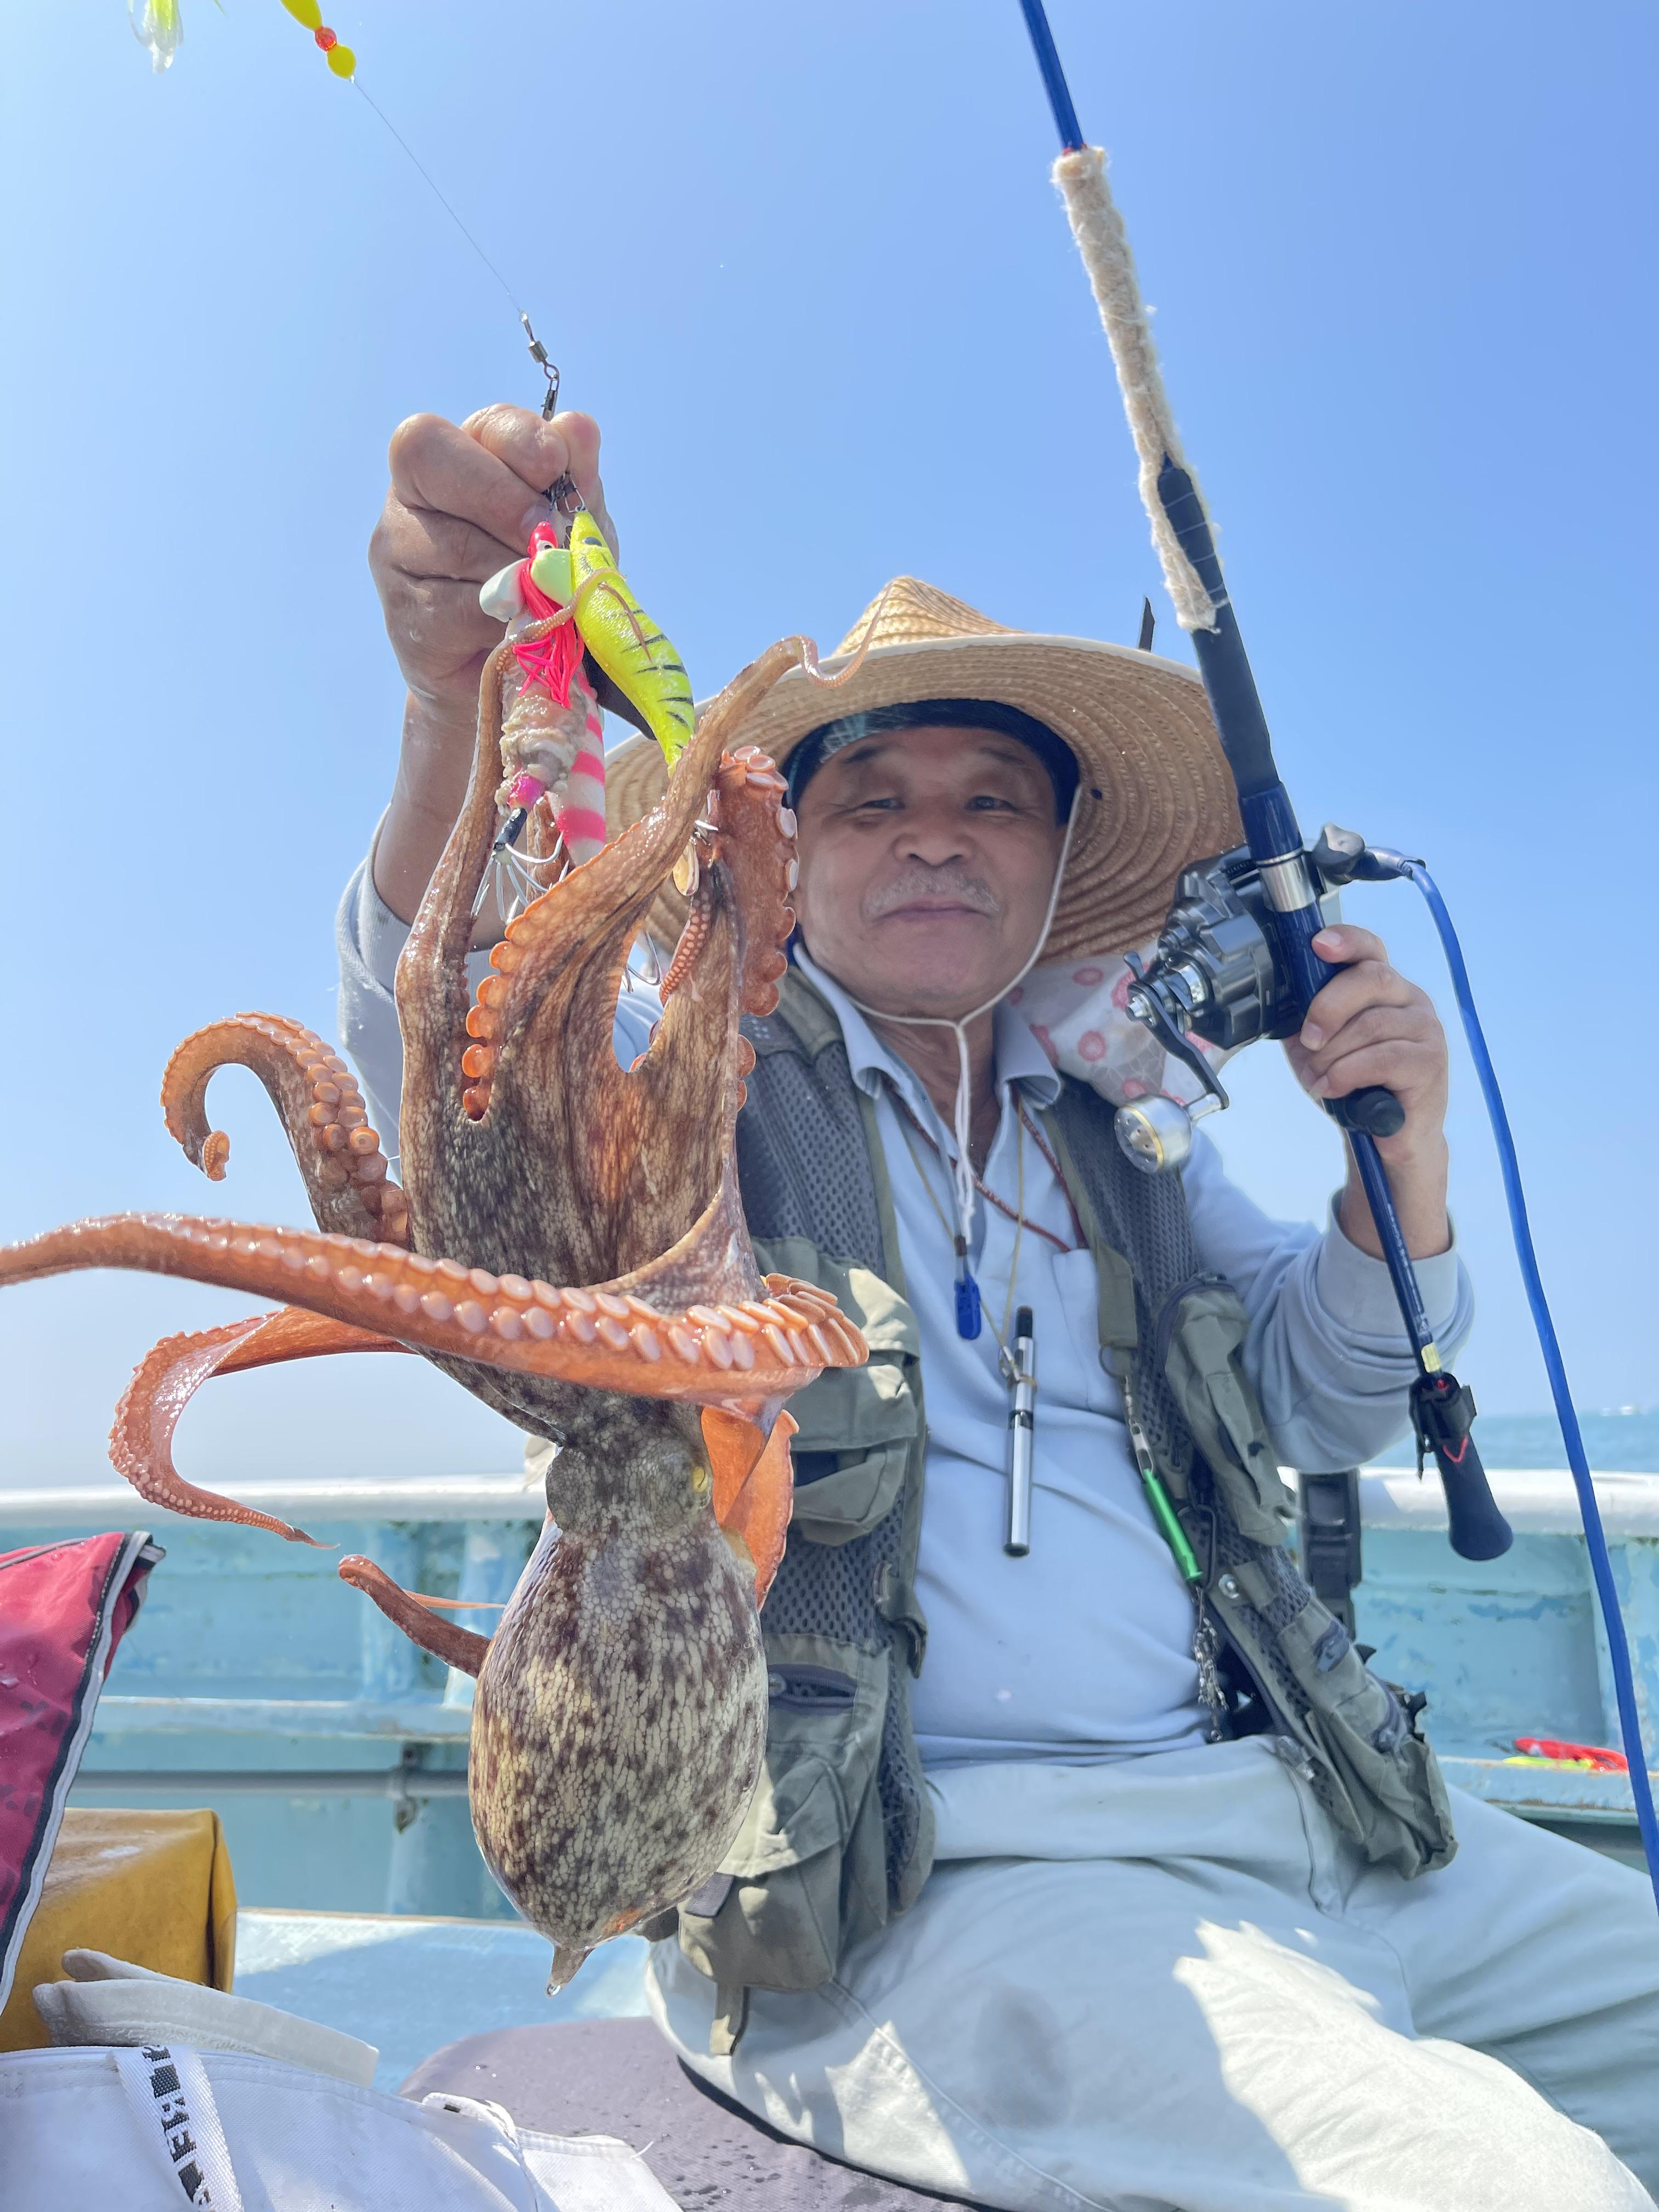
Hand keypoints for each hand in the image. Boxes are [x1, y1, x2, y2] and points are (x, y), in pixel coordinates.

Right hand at [368, 406, 613, 919]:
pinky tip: (508, 644)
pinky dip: (485, 625)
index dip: (513, 440)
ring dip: (500, 575)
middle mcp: (422, 499)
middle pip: (425, 450)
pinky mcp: (401, 616)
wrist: (522, 714)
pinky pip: (437, 606)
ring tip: (538, 613)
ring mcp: (401, 555)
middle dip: (492, 496)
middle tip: (540, 548)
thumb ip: (585, 499)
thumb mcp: (593, 559)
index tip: (557, 477)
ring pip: (433, 537)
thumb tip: (585, 429)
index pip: (477, 422)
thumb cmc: (566, 622)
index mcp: (479, 466)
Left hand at [1284, 924, 1452, 1259]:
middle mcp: (1411, 1002)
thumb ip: (1304, 1019)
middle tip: (1309, 1040)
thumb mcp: (1318, 1048)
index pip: (1371, 949)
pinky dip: (1348, 1074)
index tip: (1318, 944)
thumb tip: (1279, 995)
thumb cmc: (1354, 1087)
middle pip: (1372, 978)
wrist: (1383, 1139)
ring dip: (1335, 1055)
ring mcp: (1427, 1030)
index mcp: (1385, 989)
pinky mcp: (1430, 1063)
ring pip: (1372, 1024)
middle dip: (1329, 1007)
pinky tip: (1336, 1089)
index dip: (1347, 940)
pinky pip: (1382, 1058)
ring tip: (1323, 1079)